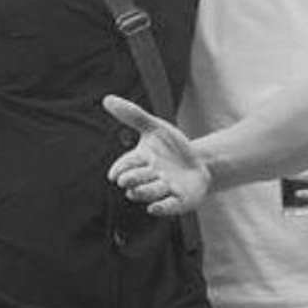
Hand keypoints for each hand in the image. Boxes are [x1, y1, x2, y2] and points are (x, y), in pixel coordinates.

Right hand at [104, 95, 211, 216]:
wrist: (200, 163)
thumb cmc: (172, 147)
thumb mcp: (156, 128)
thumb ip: (133, 116)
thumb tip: (107, 98)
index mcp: (140, 161)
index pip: (126, 165)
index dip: (120, 169)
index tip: (115, 174)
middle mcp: (149, 178)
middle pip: (136, 180)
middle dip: (131, 180)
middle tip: (126, 180)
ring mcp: (164, 191)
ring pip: (151, 193)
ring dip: (144, 191)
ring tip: (136, 190)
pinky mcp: (180, 201)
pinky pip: (169, 207)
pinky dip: (162, 208)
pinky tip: (153, 208)